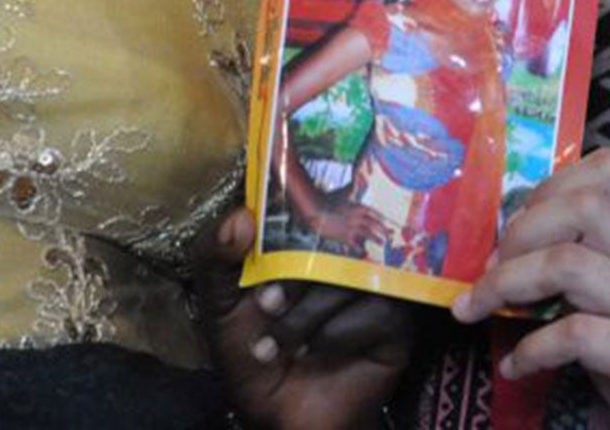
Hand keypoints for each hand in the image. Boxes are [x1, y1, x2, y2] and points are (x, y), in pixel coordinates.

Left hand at [192, 208, 416, 429]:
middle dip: (292, 276)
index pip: (306, 202)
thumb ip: (214, 254)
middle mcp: (342, 257)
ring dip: (307, 314)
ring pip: (350, 275)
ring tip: (281, 345)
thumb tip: (242, 217)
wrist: (277, 416)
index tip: (259, 238)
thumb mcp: (219, 302)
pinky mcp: (396, 323)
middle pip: (334, 236)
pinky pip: (377, 310)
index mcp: (303, 242)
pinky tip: (315, 352)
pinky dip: (337, 334)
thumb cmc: (250, 353)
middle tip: (265, 305)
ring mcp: (372, 286)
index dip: (286, 214)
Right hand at [303, 194, 392, 255]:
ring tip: (382, 243)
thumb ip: (351, 186)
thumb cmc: (328, 200)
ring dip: (376, 239)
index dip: (381, 218)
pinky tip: (364, 252)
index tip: (387, 222)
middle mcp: (357, 218)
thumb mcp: (342, 192)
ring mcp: (352, 228)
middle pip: (374, 224)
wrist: (316, 211)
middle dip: (383, 230)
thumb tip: (356, 172)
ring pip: (368, 234)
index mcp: (358, 207)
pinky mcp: (345, 237)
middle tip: (389, 234)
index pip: (374, 213)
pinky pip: (355, 244)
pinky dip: (360, 249)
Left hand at [451, 148, 609, 429]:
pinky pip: (580, 336)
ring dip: (509, 284)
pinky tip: (516, 365)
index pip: (608, 172)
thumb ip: (570, 262)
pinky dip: (533, 349)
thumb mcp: (605, 297)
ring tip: (483, 309)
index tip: (513, 227)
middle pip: (586, 207)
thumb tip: (493, 247)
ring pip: (573, 265)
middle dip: (522, 230)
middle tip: (491, 268)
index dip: (548, 187)